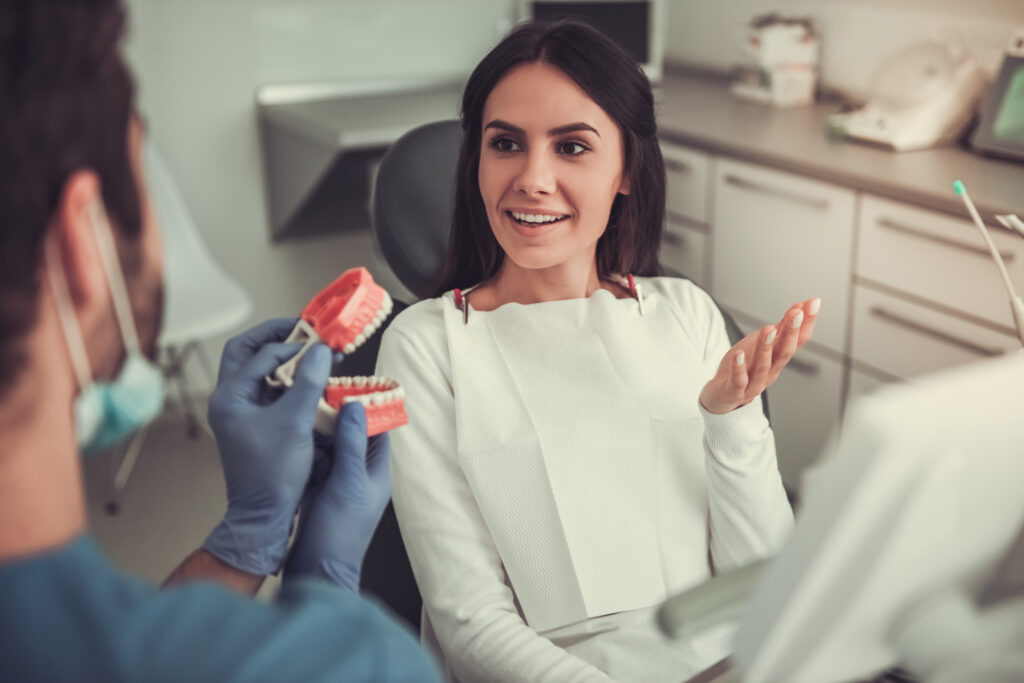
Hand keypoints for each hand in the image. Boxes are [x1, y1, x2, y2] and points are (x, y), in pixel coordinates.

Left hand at [202, 318, 332, 575]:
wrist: (264, 516)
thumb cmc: (273, 473)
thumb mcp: (295, 423)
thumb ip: (309, 382)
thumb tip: (323, 349)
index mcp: (229, 397)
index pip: (258, 353)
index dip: (291, 343)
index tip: (320, 339)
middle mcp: (229, 400)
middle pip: (247, 353)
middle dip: (276, 339)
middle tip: (306, 330)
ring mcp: (240, 413)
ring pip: (259, 372)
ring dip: (285, 361)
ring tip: (315, 355)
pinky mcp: (254, 425)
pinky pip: (270, 392)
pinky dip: (290, 383)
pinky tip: (313, 383)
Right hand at [284, 402, 390, 591]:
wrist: (315, 571)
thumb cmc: (339, 532)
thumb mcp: (348, 483)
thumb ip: (351, 444)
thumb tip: (355, 406)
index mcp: (376, 473)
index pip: (376, 431)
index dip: (364, 409)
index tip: (345, 386)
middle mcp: (358, 475)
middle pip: (349, 436)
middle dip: (334, 417)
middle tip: (314, 393)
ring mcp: (335, 483)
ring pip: (328, 446)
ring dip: (316, 431)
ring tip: (300, 407)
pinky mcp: (314, 490)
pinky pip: (311, 461)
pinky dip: (304, 448)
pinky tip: (290, 432)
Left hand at [700, 298, 819, 414]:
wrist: (723, 396)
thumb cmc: (745, 368)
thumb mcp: (763, 345)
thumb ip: (781, 328)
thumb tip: (800, 307)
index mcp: (778, 359)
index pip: (798, 340)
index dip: (807, 322)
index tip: (813, 302)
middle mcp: (770, 372)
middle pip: (784, 353)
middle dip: (791, 332)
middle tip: (797, 313)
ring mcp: (754, 383)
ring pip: (763, 366)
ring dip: (766, 348)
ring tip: (769, 329)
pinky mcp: (735, 390)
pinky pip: (738, 380)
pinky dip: (738, 367)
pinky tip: (738, 354)